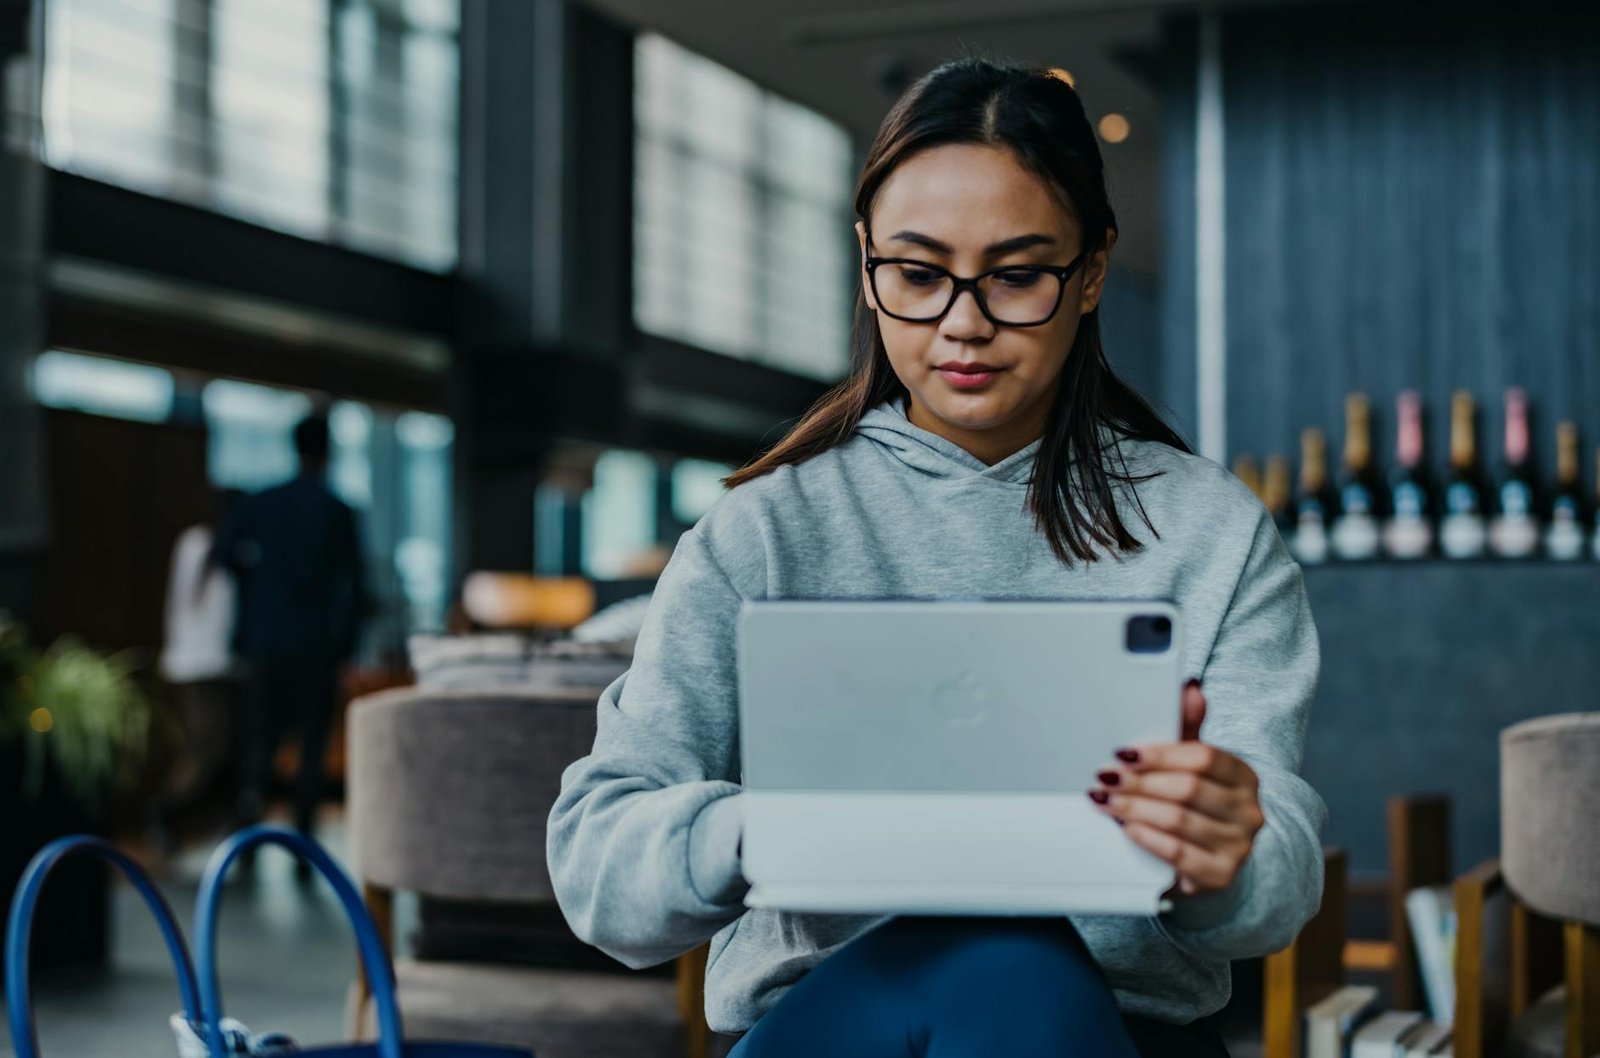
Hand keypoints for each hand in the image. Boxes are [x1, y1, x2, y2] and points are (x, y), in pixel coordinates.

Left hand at [1089, 680, 1263, 895]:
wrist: (1212, 861)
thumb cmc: (1198, 806)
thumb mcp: (1194, 768)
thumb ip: (1188, 730)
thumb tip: (1189, 689)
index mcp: (1243, 777)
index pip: (1203, 758)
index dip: (1160, 754)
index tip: (1123, 753)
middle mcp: (1248, 811)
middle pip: (1188, 789)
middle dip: (1139, 782)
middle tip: (1105, 777)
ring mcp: (1238, 846)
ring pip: (1178, 820)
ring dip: (1135, 809)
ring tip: (1105, 800)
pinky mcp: (1220, 876)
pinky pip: (1176, 853)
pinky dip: (1146, 837)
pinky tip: (1126, 827)